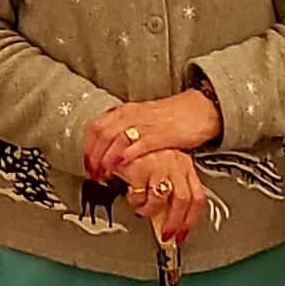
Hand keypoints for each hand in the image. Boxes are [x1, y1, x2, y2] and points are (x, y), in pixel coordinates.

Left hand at [83, 90, 221, 181]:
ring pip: (113, 140)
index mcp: (127, 111)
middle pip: (101, 134)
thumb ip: (128, 131)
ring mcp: (144, 124)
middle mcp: (132, 115)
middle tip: (91, 172)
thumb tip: (111, 148)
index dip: (88, 145)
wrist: (199, 110)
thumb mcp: (144, 120)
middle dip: (92, 156)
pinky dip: (122, 158)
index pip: (97, 126)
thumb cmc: (173, 118)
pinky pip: (134, 146)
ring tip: (101, 175)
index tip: (85, 161)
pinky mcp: (157, 135)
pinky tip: (117, 168)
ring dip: (103, 160)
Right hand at [124, 150, 203, 245]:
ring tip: (141, 209)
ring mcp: (159, 164)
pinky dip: (135, 202)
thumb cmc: (140, 154)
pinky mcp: (140, 167)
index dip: (190, 220)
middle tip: (165, 234)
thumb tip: (169, 219)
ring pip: (160, 201)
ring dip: (149, 211)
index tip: (182, 233)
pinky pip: (140, 196)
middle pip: (182, 201)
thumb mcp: (161, 169)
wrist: (119, 139)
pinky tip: (132, 197)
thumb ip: (168, 191)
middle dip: (173, 223)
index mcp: (184, 164)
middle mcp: (175, 163)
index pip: (196, 197)